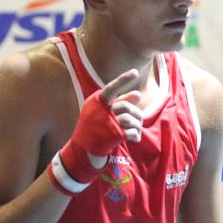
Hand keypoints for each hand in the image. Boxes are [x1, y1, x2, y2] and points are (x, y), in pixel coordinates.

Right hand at [54, 69, 142, 189]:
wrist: (83, 150)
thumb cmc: (94, 128)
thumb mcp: (103, 113)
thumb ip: (120, 102)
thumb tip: (138, 94)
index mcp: (96, 102)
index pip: (111, 88)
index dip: (123, 80)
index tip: (135, 72)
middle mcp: (100, 111)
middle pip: (127, 107)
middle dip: (137, 114)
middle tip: (139, 120)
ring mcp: (106, 123)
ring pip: (131, 119)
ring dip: (137, 126)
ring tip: (135, 130)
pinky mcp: (112, 136)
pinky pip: (132, 132)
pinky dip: (136, 136)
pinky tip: (134, 138)